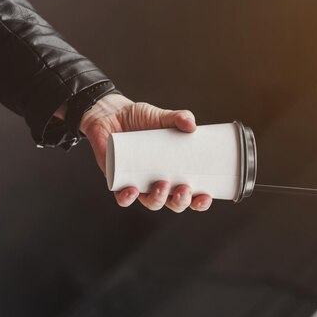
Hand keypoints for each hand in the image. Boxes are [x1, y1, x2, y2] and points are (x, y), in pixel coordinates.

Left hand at [77, 94, 212, 211]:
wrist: (111, 114)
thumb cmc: (141, 118)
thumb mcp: (162, 116)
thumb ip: (180, 118)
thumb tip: (192, 126)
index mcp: (176, 171)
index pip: (192, 194)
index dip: (199, 201)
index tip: (205, 196)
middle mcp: (159, 182)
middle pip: (174, 203)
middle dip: (181, 202)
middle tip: (184, 189)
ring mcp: (139, 183)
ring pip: (151, 203)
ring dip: (158, 199)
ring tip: (162, 185)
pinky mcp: (118, 181)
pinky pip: (122, 197)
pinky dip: (127, 198)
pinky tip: (132, 190)